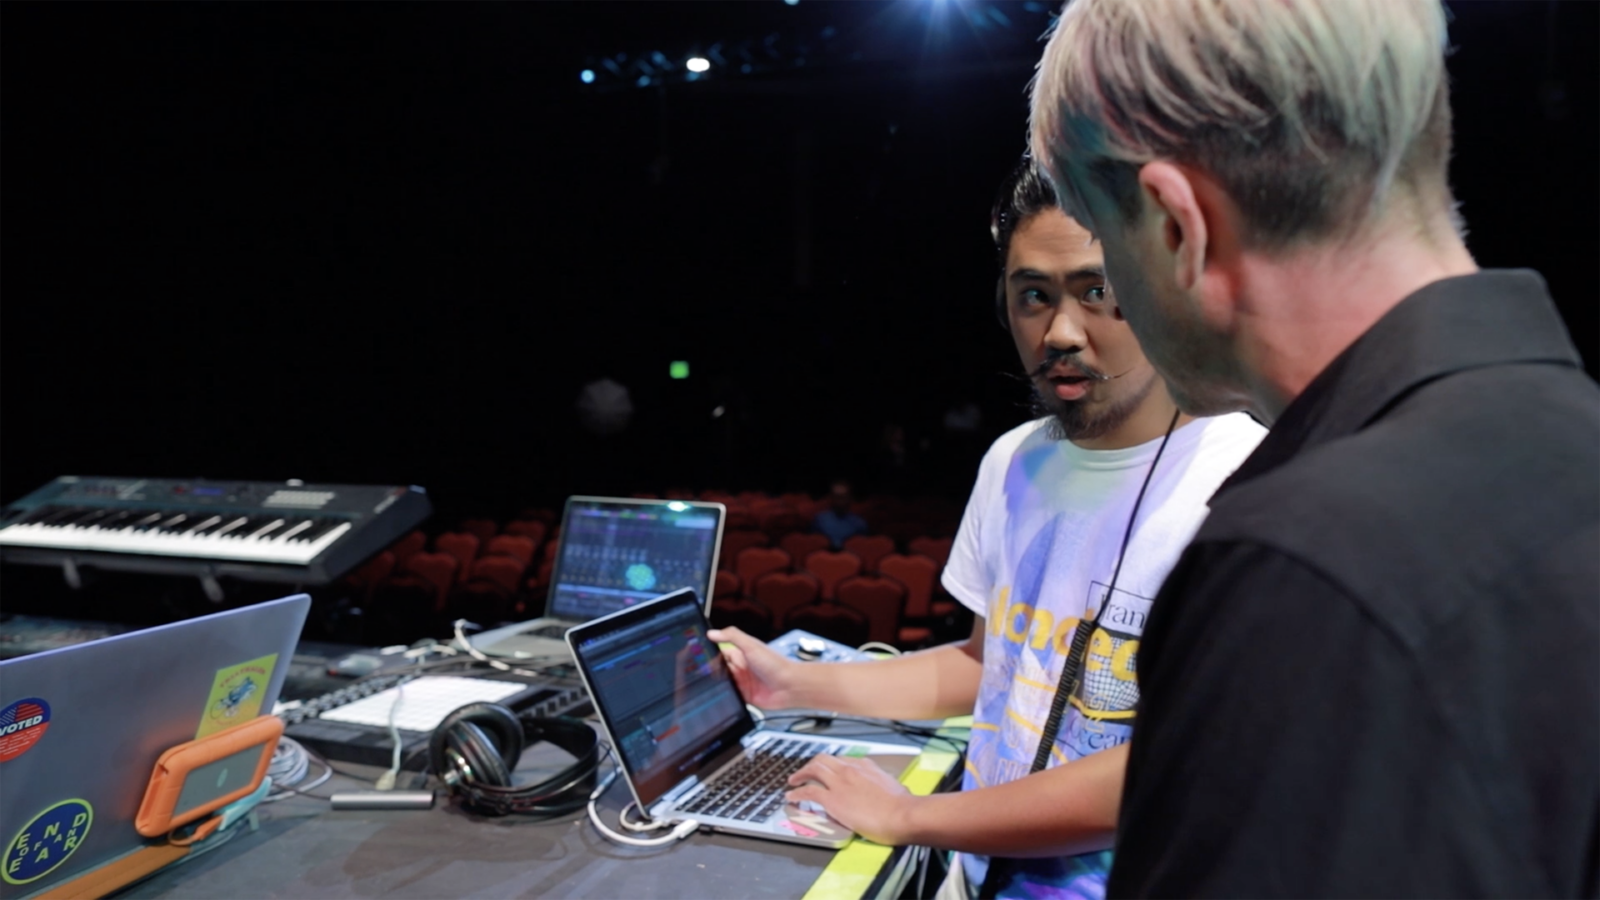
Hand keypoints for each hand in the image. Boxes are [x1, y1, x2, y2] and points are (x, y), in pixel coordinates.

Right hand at [707, 627, 802, 709]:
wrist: (790, 686)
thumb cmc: (776, 664)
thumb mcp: (751, 645)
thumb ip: (732, 636)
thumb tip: (713, 632)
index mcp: (741, 653)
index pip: (720, 651)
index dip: (710, 653)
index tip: (698, 654)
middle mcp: (741, 667)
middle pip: (719, 668)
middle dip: (711, 670)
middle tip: (702, 671)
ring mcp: (742, 682)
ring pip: (722, 683)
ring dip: (717, 683)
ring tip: (710, 683)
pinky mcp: (744, 696)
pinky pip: (730, 696)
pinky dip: (725, 696)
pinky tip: (721, 695)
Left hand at [785, 755, 916, 845]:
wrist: (900, 814)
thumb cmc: (902, 805)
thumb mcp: (893, 785)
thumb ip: (882, 784)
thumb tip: (886, 790)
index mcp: (865, 765)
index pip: (842, 760)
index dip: (831, 765)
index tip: (826, 771)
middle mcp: (849, 769)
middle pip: (823, 759)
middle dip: (811, 764)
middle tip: (805, 772)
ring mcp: (839, 782)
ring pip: (813, 770)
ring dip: (800, 774)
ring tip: (793, 780)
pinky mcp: (832, 799)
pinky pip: (808, 792)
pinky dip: (797, 793)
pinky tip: (791, 797)